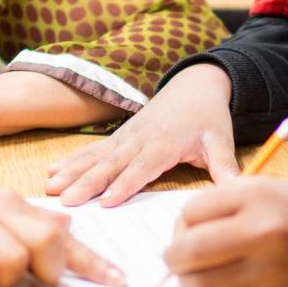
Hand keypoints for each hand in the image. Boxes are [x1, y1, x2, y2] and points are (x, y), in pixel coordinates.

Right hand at [0, 176, 123, 286]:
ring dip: (3, 279)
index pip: (61, 231)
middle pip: (47, 241)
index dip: (93, 260)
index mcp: (9, 203)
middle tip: (31, 279)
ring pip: (13, 260)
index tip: (119, 280)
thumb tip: (65, 231)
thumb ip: (22, 224)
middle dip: (48, 268)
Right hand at [43, 64, 238, 205]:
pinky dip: (71, 160)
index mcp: (165, 143)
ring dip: (71, 172)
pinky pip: (92, 150)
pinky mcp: (118, 136)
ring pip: (96, 157)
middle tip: (66, 201)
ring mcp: (126, 137)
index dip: (125, 184)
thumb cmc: (208, 116)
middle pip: (111, 164)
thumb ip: (226, 168)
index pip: (143, 167)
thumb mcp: (221, 141)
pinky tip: (51, 171)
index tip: (107, 201)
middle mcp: (140, 139)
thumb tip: (238, 190)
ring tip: (49, 188)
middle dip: (87, 183)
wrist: (195, 85)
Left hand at [164, 178, 287, 286]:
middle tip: (173, 255)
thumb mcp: (251, 187)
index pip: (191, 212)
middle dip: (173, 254)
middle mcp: (262, 232)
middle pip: (192, 250)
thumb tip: (175, 236)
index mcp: (255, 197)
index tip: (187, 225)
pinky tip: (214, 278)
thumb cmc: (281, 206)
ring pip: (202, 284)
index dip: (181, 220)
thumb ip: (212, 205)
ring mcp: (267, 267)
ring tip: (191, 269)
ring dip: (186, 278)